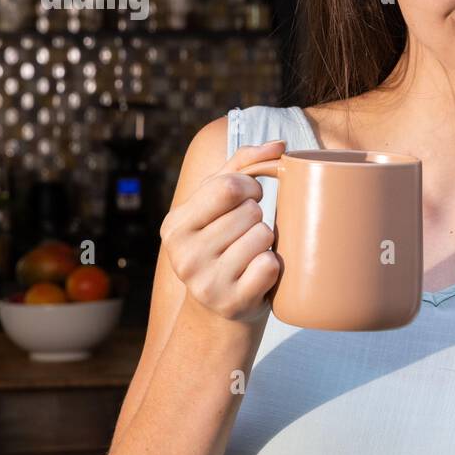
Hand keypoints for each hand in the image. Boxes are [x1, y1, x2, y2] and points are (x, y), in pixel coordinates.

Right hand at [159, 140, 285, 324]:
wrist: (222, 309)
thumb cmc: (224, 245)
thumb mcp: (219, 206)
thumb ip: (243, 166)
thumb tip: (279, 145)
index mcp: (175, 226)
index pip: (227, 187)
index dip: (250, 186)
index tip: (252, 197)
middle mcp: (184, 255)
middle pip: (250, 212)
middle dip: (259, 217)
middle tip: (248, 233)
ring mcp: (206, 283)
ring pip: (263, 235)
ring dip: (268, 241)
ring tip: (252, 253)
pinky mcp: (232, 302)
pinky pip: (271, 265)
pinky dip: (274, 266)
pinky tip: (259, 274)